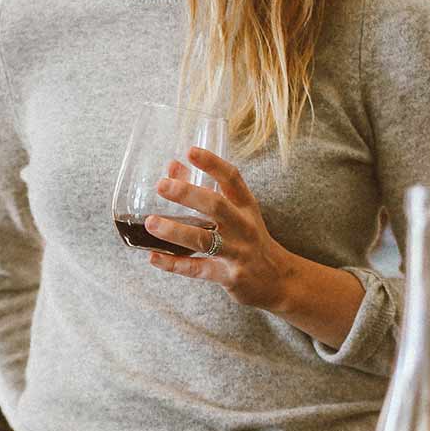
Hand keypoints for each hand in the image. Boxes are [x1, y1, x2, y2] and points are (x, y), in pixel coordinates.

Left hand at [143, 147, 295, 310]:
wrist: (278, 280)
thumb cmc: (250, 240)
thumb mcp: (237, 213)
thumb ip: (205, 189)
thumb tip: (173, 166)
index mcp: (246, 207)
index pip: (232, 179)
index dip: (212, 163)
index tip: (191, 151)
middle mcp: (244, 227)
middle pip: (216, 205)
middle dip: (188, 194)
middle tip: (162, 185)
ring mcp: (237, 252)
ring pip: (204, 240)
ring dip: (175, 231)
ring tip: (151, 223)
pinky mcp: (228, 276)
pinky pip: (197, 269)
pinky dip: (174, 264)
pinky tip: (154, 257)